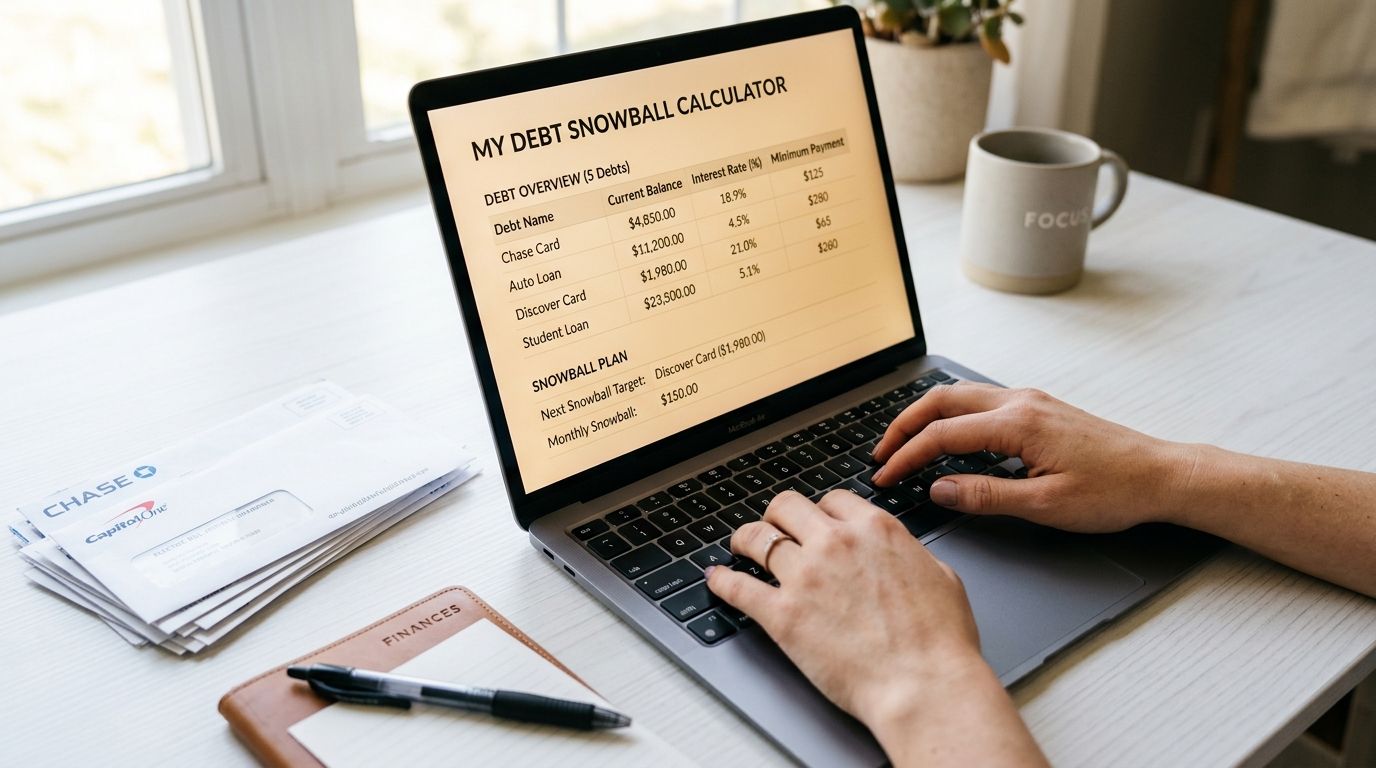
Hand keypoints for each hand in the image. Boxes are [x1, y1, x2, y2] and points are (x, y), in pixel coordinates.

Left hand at [706, 490, 1045, 765]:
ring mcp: (805, 577)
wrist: (923, 685)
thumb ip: (909, 555)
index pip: (832, 499)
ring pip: (757, 538)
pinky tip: (717, 579)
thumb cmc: (940, 642)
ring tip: (740, 546)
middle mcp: (835, 543)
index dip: (819, 510)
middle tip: (773, 527)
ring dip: (744, 540)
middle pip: (786, 506)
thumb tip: (901, 555)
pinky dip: (722, 581)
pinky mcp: (783, 614)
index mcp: (874, 530)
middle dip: (777, 515)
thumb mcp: (941, 577)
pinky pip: (738, 587)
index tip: (813, 521)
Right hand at [871, 383, 1191, 531]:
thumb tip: (940, 490)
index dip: (906, 457)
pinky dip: (952, 417)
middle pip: (942, 400)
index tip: (885, 478)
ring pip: (960, 396)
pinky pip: (981, 403)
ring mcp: (1031, 401)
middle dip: (904, 426)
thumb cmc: (1114, 491)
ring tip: (905, 445)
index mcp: (1018, 424)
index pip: (942, 435)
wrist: (1162, 476)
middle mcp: (1020, 402)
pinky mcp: (1039, 408)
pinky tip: (949, 440)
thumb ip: (986, 495)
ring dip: (926, 417)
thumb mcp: (1045, 505)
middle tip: (881, 454)